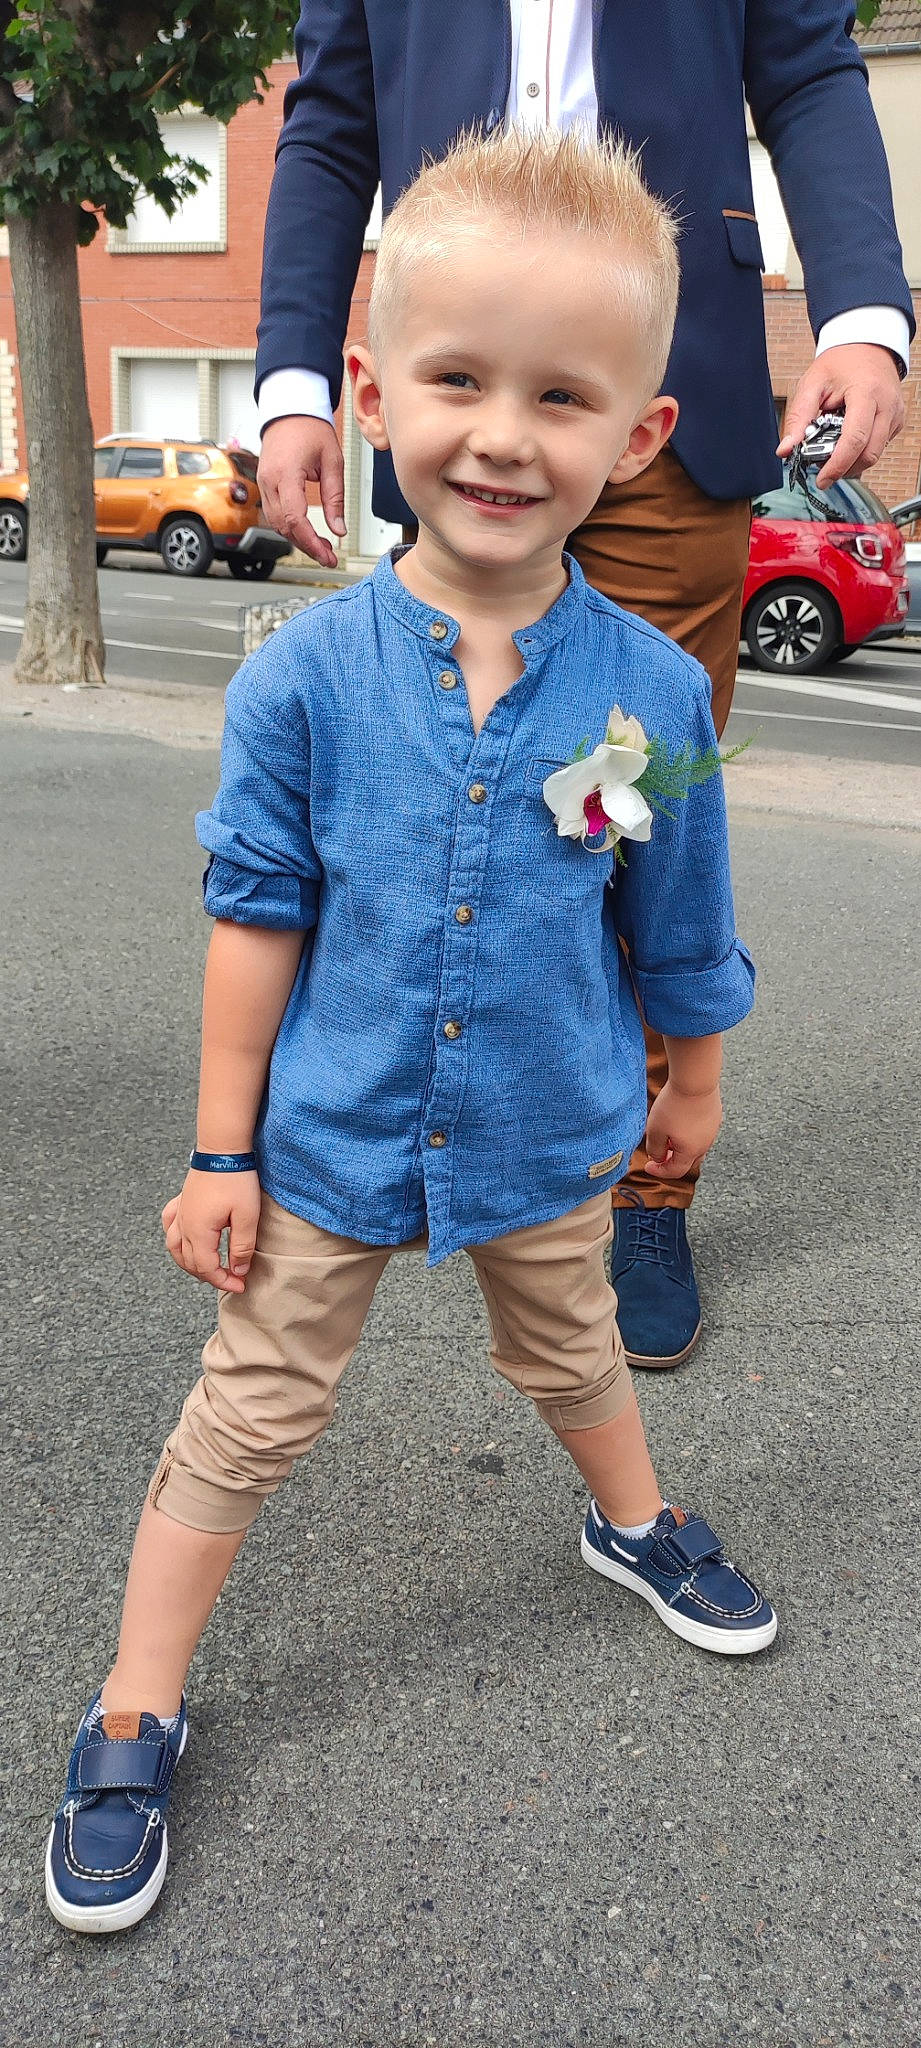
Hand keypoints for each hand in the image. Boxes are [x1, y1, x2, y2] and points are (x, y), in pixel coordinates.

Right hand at [162, 1170, 260, 1293]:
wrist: (222, 1148)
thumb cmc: (236, 1180)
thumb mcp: (247, 1217)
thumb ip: (242, 1247)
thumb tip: (238, 1271)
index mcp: (198, 1232)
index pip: (206, 1268)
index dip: (223, 1281)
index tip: (241, 1285)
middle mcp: (183, 1225)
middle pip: (189, 1262)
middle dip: (210, 1276)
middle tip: (231, 1279)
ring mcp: (180, 1213)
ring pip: (175, 1248)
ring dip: (190, 1263)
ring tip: (208, 1268)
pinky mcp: (182, 1201)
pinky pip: (169, 1225)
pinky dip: (174, 1239)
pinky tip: (183, 1239)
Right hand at [257, 416, 346, 568]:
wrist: (289, 410)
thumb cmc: (311, 429)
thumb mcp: (333, 462)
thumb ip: (335, 498)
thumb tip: (338, 530)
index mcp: (286, 473)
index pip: (295, 518)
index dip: (311, 542)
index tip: (327, 556)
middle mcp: (269, 481)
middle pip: (284, 527)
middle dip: (307, 546)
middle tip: (329, 557)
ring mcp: (263, 483)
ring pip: (277, 524)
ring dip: (299, 539)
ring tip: (323, 547)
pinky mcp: (265, 485)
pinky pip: (274, 514)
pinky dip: (291, 528)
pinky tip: (308, 533)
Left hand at [644, 1081, 721, 1181]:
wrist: (695, 1081)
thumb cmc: (675, 1105)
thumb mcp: (655, 1130)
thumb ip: (655, 1149)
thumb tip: (657, 1158)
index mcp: (690, 1152)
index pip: (675, 1171)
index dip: (659, 1171)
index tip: (648, 1166)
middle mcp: (705, 1144)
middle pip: (688, 1162)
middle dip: (672, 1161)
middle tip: (659, 1153)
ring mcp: (712, 1130)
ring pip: (696, 1147)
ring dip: (681, 1147)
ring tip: (668, 1136)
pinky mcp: (714, 1117)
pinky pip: (702, 1132)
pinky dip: (690, 1134)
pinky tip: (680, 1122)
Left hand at [777, 343, 904, 488]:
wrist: (867, 346)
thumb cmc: (842, 361)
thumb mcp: (812, 383)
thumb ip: (798, 417)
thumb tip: (786, 448)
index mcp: (867, 393)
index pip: (855, 440)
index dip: (838, 465)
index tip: (822, 479)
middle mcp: (887, 405)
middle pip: (868, 454)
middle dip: (844, 468)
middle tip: (823, 468)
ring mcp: (895, 414)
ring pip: (875, 454)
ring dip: (852, 461)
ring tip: (833, 448)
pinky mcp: (897, 421)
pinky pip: (879, 446)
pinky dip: (861, 450)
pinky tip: (848, 438)